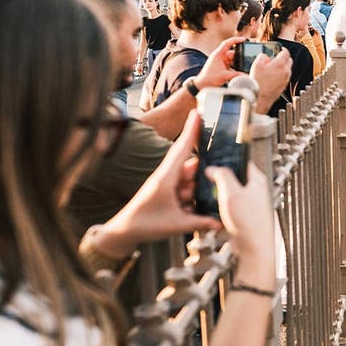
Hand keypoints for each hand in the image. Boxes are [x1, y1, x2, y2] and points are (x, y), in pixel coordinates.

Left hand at [95, 112, 222, 256]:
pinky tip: (185, 212)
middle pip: (191, 167)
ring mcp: (166, 183)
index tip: (197, 112)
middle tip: (198, 192)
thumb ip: (201, 222)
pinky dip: (189, 200)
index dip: (190, 130)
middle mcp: (166, 176)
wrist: (123, 232)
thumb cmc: (145, 224)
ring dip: (193, 192)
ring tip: (186, 208)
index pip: (182, 149)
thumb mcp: (176, 225)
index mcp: (166, 177)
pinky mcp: (166, 191)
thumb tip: (221, 222)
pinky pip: (184, 190)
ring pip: (189, 180)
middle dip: (200, 178)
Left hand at [195, 36, 245, 88]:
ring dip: (238, 63)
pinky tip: (240, 72)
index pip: (227, 43)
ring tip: (244, 67)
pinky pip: (232, 65)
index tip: (244, 40)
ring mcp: (222, 62)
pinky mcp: (223, 67)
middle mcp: (220, 56)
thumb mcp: (225, 76)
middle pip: (233, 53)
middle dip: (240, 56)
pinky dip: (237, 68)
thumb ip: (237, 75)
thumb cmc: (209, 78)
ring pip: (234, 60)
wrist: (202, 85)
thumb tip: (246, 74)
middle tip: (247, 59)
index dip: (236, 40)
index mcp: (218, 54)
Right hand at [207, 162, 273, 284]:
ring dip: (219, 193)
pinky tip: (213, 209)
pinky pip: (230, 204)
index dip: (225, 159)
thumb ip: (222, 176)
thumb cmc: (248, 222)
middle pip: (234, 176)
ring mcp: (251, 202)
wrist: (254, 248)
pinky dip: (221, 205)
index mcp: (257, 179)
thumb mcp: (231, 193)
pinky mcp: (246, 215)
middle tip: (206, 179)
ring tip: (207, 195)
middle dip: (219, 178)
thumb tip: (213, 168)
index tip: (211, 160)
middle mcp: (256, 189)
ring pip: (231, 191)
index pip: (240, 160)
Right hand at [249, 48, 291, 113]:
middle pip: (289, 61)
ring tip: (272, 68)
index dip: (282, 49)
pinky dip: (281, 74)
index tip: (279, 49)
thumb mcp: (256, 64)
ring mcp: (286, 80)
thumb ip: (263, 56)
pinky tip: (272, 76)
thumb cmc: (257, 82)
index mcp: (280, 65)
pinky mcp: (284, 86)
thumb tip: (266, 57)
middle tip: (276, 57)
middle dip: (283, 58)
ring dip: (282, 66)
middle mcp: (286, 72)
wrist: (259, 97)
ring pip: (287, 69)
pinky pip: (285, 77)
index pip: (286, 53)